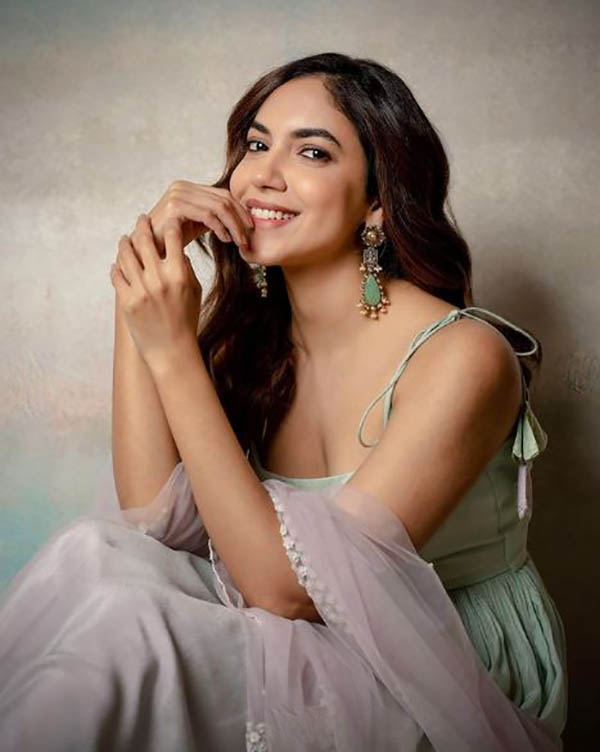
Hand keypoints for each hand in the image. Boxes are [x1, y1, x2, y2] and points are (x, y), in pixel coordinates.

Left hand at [110, 214, 202, 368]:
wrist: (172, 350)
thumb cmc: (186, 321)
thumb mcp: (194, 292)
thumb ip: (185, 269)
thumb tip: (177, 251)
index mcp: (179, 274)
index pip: (172, 237)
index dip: (170, 225)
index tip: (168, 220)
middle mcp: (158, 279)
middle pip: (145, 241)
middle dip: (143, 226)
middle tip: (141, 220)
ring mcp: (140, 290)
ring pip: (126, 256)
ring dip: (125, 244)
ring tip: (125, 239)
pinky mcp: (126, 301)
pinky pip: (117, 276)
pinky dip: (116, 267)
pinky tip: (118, 263)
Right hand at [129, 180, 253, 256]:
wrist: (147, 251)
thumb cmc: (171, 241)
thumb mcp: (196, 225)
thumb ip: (214, 218)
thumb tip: (239, 219)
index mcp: (188, 188)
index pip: (222, 194)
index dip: (240, 210)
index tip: (251, 227)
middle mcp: (182, 186)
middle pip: (223, 198)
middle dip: (240, 219)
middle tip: (249, 237)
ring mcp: (178, 195)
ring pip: (219, 207)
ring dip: (234, 226)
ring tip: (240, 241)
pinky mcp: (175, 207)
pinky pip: (208, 215)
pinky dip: (221, 228)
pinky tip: (226, 239)